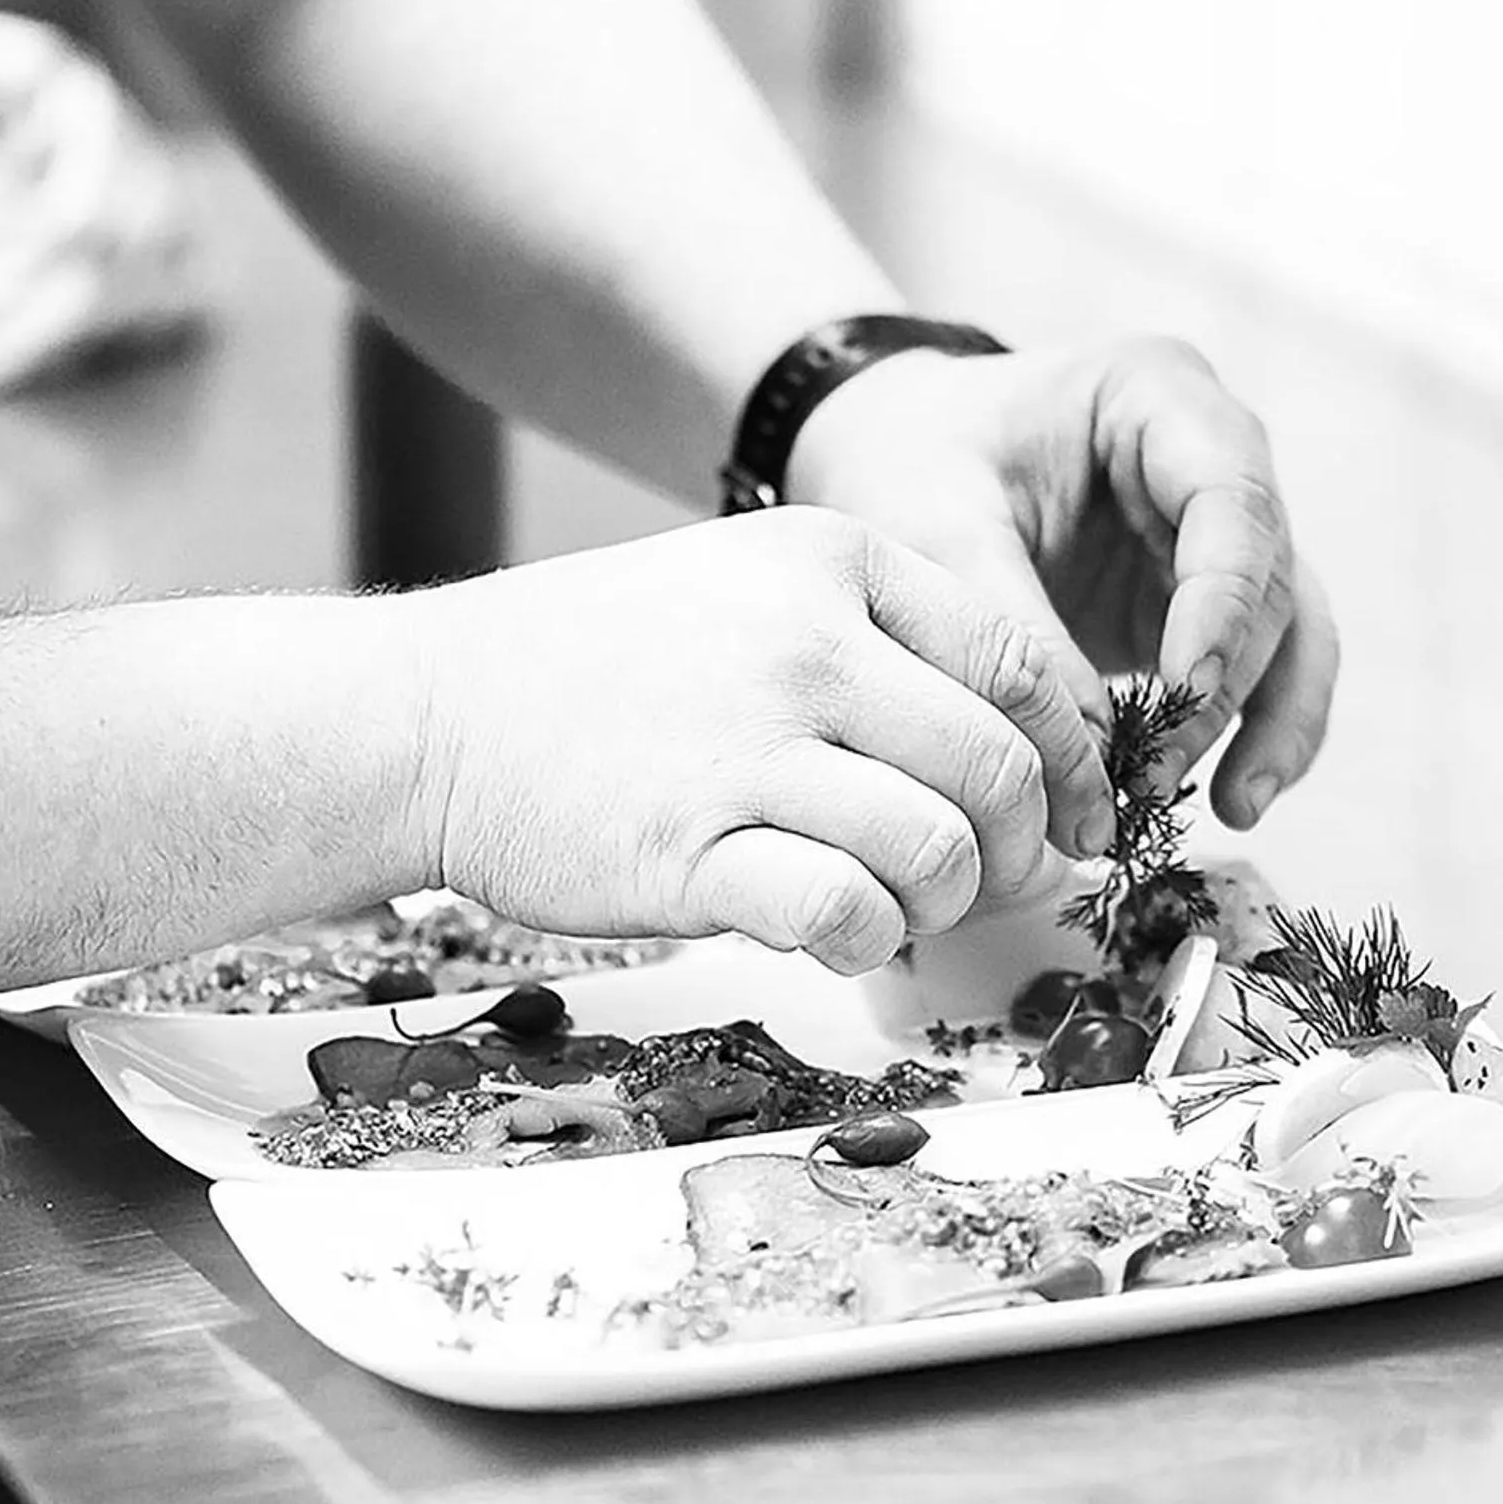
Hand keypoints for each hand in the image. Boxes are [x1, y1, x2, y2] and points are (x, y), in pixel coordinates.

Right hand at [404, 508, 1113, 973]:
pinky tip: (827, 931)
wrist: (431, 715)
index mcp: (829, 561)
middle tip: (987, 884)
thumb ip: (877, 649)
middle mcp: (803, 642)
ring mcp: (746, 748)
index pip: (1015, 663)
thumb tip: (1020, 770)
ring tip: (889, 903)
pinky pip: (848, 915)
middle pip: (998, 768)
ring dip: (939, 904)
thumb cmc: (596, 665)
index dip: (1071, 760)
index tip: (1071, 820)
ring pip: (939, 850)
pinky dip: (864, 942)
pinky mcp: (693, 852)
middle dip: (1020, 851)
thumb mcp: (742, 588)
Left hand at [784, 337, 1336, 828]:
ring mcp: (1214, 533)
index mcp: (1156, 394)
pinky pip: (1257, 671)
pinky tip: (1233, 800)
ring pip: (1288, 631)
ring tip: (1231, 808)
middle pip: (1267, 577)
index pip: (1231, 499)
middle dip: (1222, 687)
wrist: (884, 458)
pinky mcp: (1197, 602)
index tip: (1187, 685)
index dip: (1223, 600)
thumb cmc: (907, 462)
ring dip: (1264, 723)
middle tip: (1152, 777)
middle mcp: (1211, 456)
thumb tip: (1094, 761)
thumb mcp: (936, 527)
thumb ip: (1015, 633)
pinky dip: (1248, 734)